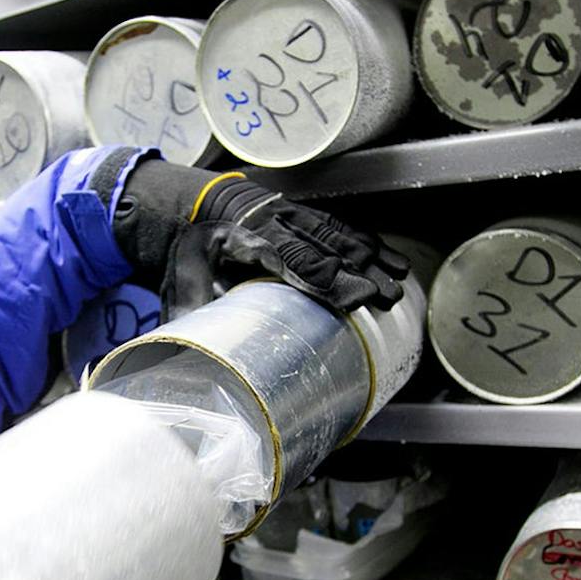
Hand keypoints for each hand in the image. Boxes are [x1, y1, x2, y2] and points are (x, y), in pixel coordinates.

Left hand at [112, 159, 410, 313]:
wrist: (188, 208)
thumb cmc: (190, 258)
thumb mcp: (181, 290)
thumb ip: (193, 325)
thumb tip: (196, 371)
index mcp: (237, 240)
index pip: (288, 259)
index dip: (324, 279)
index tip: (355, 298)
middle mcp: (270, 222)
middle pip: (322, 247)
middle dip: (358, 272)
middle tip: (387, 297)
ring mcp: (290, 215)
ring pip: (336, 234)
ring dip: (371, 257)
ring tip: (399, 281)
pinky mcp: (303, 216)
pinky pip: (340, 228)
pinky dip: (367, 242)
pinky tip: (390, 259)